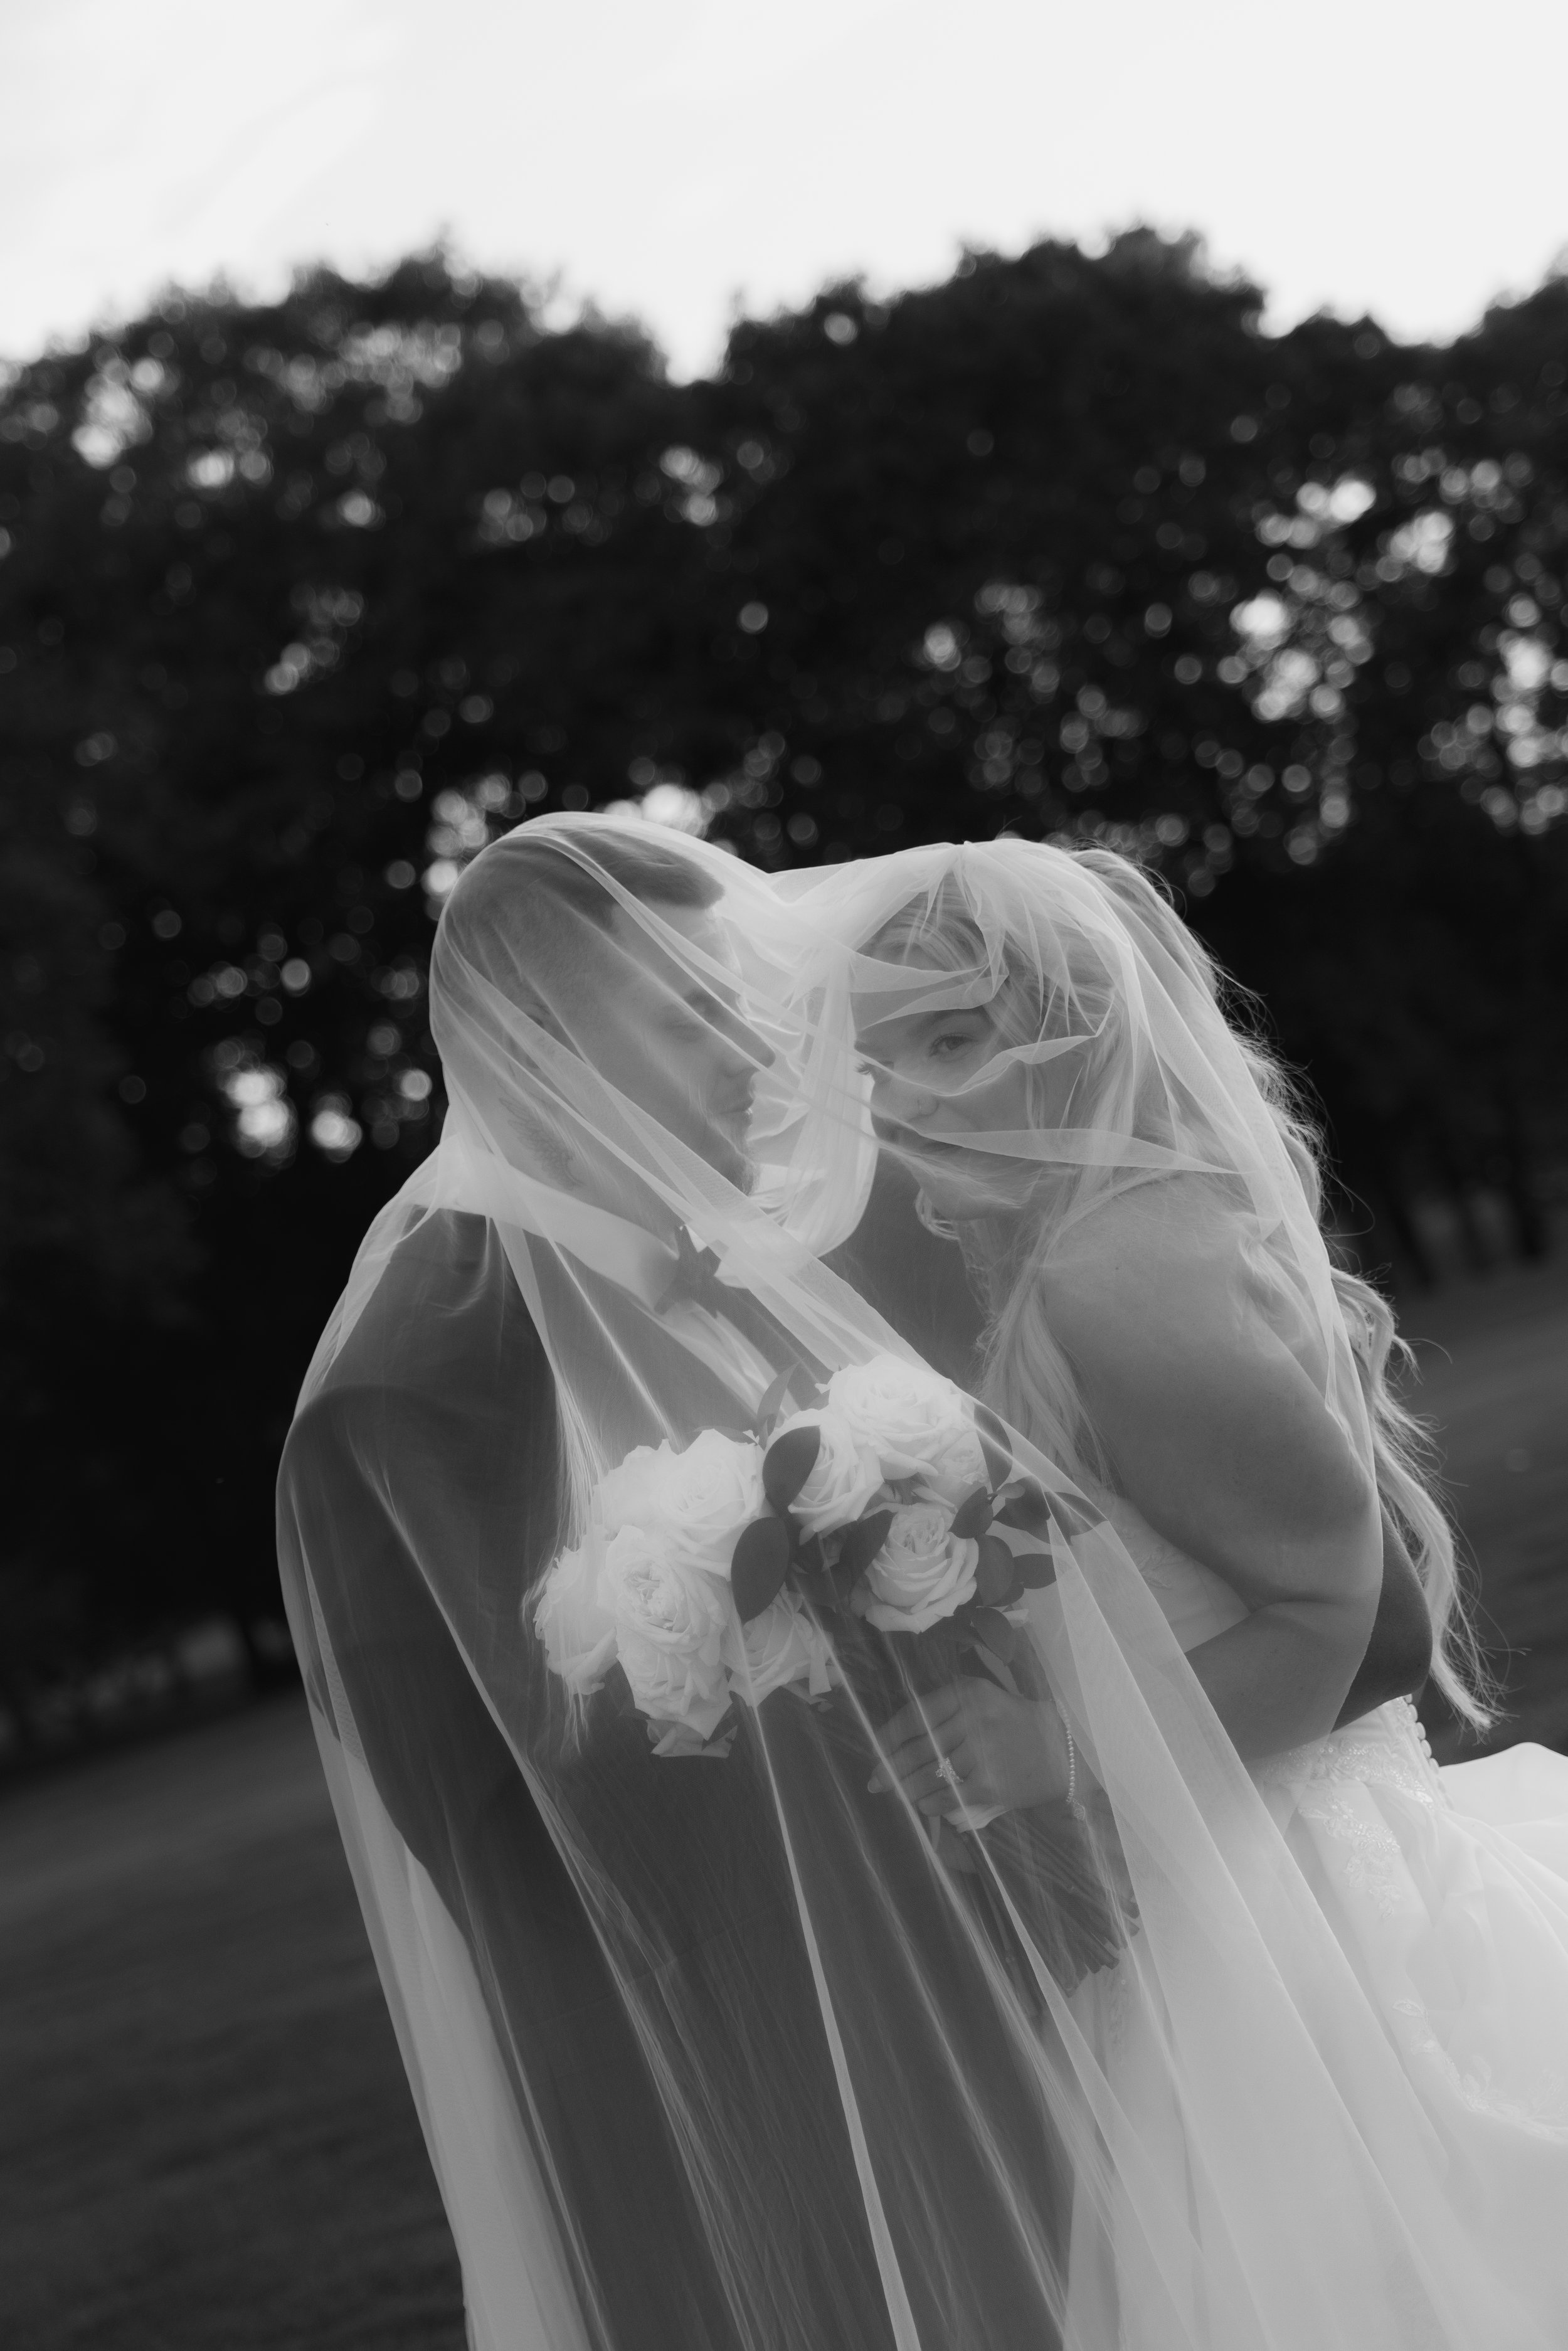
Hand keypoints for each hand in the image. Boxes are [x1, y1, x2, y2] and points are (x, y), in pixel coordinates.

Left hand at [867, 1676, 1070, 1817]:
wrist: (1062, 1750)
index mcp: (968, 1693)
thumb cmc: (1016, 1723)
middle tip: (874, 1780)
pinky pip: (949, 1795)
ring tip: (895, 1793)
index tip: (874, 1748)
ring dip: (906, 1787)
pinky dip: (931, 1803)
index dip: (889, 1734)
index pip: (916, 1714)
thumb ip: (947, 1708)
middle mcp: (973, 1719)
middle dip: (891, 1766)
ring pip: (930, 1774)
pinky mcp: (991, 1784)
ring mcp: (982, 1752)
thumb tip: (900, 1734)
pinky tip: (923, 1805)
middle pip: (919, 1747)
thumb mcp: (984, 1699)